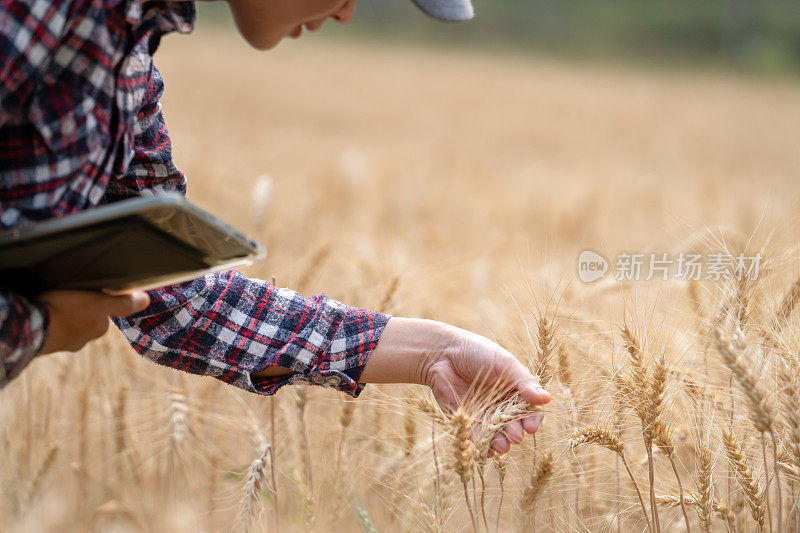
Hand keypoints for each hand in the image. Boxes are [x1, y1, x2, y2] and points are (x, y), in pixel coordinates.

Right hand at [36, 290, 150, 353]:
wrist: (32, 328)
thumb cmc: (67, 312)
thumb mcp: (99, 303)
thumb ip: (122, 303)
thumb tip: (146, 300)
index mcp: (98, 330)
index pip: (104, 315)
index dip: (99, 302)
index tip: (90, 293)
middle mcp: (83, 340)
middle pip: (87, 321)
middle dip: (82, 311)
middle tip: (72, 296)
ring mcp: (63, 343)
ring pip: (69, 326)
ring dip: (65, 317)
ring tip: (57, 304)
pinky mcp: (45, 342)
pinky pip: (52, 329)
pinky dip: (51, 322)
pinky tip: (46, 313)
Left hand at [361, 317, 550, 453]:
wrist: (442, 354)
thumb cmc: (477, 353)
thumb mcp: (504, 363)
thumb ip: (524, 382)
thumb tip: (546, 399)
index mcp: (515, 390)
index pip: (530, 409)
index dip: (533, 419)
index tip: (531, 425)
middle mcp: (502, 405)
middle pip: (515, 425)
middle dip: (516, 432)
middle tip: (515, 434)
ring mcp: (485, 415)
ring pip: (498, 436)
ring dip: (502, 443)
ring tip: (502, 445)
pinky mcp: (467, 423)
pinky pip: (478, 440)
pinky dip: (484, 447)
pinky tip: (487, 450)